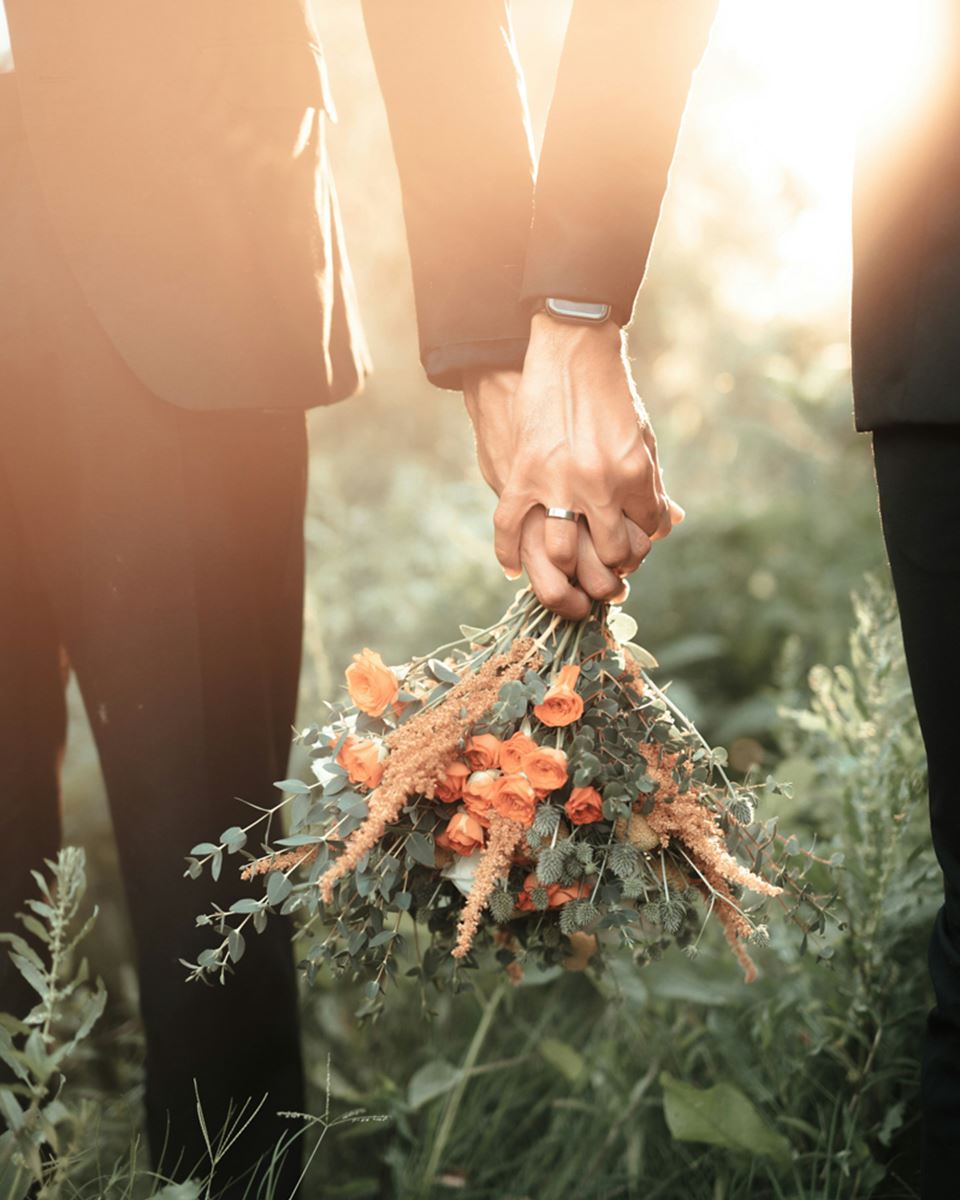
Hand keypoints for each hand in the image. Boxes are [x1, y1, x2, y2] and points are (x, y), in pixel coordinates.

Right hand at [464, 313, 682, 585]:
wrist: (571, 350)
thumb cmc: (611, 393)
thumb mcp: (642, 434)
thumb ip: (653, 482)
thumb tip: (669, 521)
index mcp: (635, 474)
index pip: (648, 531)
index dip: (643, 541)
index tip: (633, 542)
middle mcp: (599, 485)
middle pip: (610, 554)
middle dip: (612, 568)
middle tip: (605, 569)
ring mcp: (558, 482)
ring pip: (563, 554)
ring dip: (567, 570)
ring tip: (569, 570)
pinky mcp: (522, 474)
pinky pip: (510, 528)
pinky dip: (509, 554)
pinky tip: (514, 569)